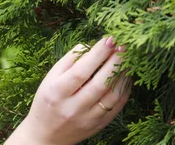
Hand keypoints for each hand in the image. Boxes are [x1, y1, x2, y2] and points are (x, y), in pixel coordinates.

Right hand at [13, 37, 130, 144]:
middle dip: (115, 62)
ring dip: (123, 75)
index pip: (81, 71)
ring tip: (128, 58)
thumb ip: (67, 61)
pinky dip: (125, 90)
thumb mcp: (49, 79)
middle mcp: (73, 107)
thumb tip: (87, 45)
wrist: (46, 135)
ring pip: (112, 95)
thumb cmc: (46, 101)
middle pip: (100, 83)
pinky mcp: (99, 126)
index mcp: (57, 92)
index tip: (109, 39)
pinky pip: (117, 106)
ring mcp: (88, 118)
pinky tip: (126, 77)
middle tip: (124, 45)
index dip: (97, 54)